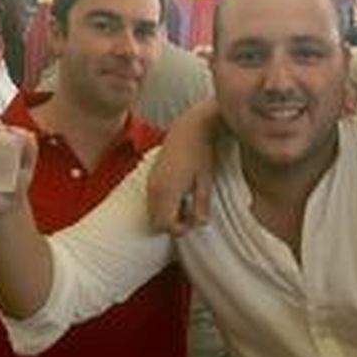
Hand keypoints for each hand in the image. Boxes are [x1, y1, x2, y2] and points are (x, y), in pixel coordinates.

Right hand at [146, 97, 219, 234]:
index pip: (167, 225)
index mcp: (167, 191)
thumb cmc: (200, 152)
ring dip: (168, 215)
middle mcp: (154, 189)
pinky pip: (152, 202)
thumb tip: (201, 223)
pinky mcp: (151, 177)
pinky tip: (180, 193)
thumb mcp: (206, 180)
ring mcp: (150, 182)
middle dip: (174, 224)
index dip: (182, 229)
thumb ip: (201, 204)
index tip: (196, 218)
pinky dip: (164, 206)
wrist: (189, 127)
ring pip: (153, 213)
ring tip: (188, 202)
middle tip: (192, 213)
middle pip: (157, 223)